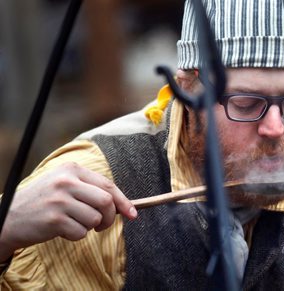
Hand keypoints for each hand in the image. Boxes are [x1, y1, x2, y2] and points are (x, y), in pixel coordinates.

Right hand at [0, 162, 136, 261]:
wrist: (9, 216)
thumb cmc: (44, 202)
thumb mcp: (65, 185)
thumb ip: (91, 190)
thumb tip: (126, 207)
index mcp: (71, 169)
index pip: (107, 185)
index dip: (123, 201)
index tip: (133, 214)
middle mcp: (66, 182)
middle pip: (106, 202)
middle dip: (109, 217)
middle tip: (101, 224)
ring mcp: (59, 200)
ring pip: (95, 219)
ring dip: (90, 227)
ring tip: (74, 223)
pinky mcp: (54, 219)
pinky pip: (81, 233)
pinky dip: (76, 235)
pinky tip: (62, 229)